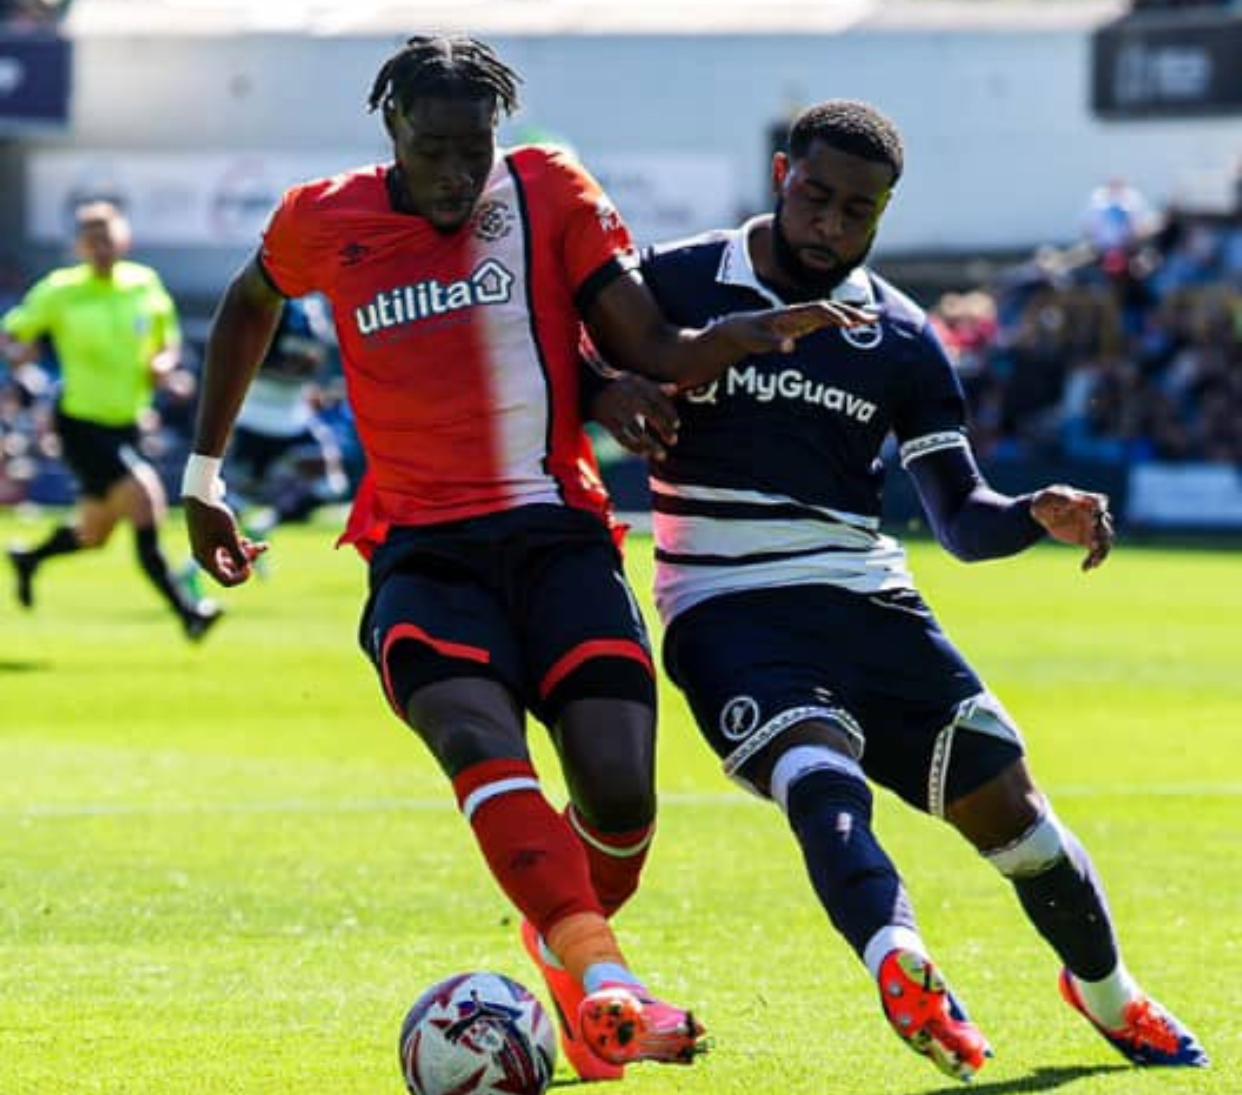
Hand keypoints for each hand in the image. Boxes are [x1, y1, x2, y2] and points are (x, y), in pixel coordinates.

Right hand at [184, 496, 266, 586]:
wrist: (200, 496)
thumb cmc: (215, 517)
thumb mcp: (231, 538)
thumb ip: (240, 555)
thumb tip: (247, 568)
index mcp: (205, 561)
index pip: (226, 580)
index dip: (242, 577)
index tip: (252, 565)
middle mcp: (204, 557)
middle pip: (229, 569)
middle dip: (246, 561)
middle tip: (259, 549)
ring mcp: (207, 548)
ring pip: (230, 558)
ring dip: (245, 553)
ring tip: (259, 545)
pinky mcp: (210, 539)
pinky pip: (226, 549)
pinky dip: (238, 546)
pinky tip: (248, 541)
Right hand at [591, 375, 679, 460]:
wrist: (587, 387)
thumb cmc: (617, 385)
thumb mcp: (634, 381)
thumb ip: (655, 387)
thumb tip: (675, 389)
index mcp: (637, 384)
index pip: (658, 399)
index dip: (669, 413)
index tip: (677, 425)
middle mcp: (627, 395)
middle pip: (650, 413)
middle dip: (664, 428)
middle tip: (673, 441)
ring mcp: (615, 408)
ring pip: (636, 429)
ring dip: (651, 444)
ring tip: (662, 455)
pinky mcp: (605, 420)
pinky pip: (621, 437)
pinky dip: (634, 447)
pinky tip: (644, 454)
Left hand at [714, 300, 879, 355]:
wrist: (740, 328)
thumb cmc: (748, 334)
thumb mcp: (758, 340)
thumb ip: (774, 342)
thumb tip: (790, 346)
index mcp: (792, 312)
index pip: (818, 310)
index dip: (834, 315)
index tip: (848, 324)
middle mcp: (801, 311)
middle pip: (831, 308)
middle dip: (851, 312)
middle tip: (872, 319)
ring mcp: (804, 317)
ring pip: (833, 312)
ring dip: (853, 315)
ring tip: (874, 319)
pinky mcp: (805, 324)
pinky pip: (829, 320)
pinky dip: (845, 321)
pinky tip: (858, 325)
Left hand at [1030, 484, 1113, 571]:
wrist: (1044, 513)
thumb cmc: (1047, 500)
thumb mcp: (1049, 497)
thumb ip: (1060, 497)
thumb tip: (1071, 501)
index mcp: (1087, 500)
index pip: (1100, 501)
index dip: (1100, 509)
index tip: (1094, 518)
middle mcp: (1095, 514)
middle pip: (1106, 524)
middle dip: (1103, 535)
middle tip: (1094, 545)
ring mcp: (1093, 528)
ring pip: (1104, 541)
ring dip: (1102, 552)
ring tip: (1094, 563)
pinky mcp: (1087, 540)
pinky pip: (1094, 552)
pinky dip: (1092, 560)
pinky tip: (1085, 568)